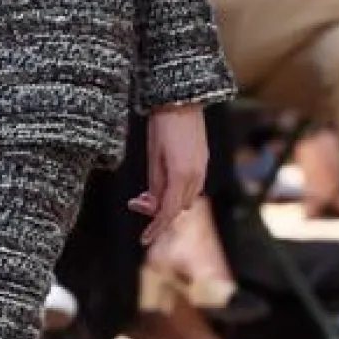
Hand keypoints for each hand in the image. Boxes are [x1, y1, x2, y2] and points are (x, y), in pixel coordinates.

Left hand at [128, 104, 207, 246]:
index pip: (168, 212)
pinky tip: (163, 182)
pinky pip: (191, 187)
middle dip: (157, 212)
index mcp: (181, 176)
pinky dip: (177, 192)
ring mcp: (202, 169)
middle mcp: (196, 176)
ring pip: (185, 199)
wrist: (182, 99)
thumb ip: (155, 183)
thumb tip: (152, 203)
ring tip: (146, 192)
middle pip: (177, 208)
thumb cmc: (162, 126)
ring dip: (167, 202)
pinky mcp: (203, 161)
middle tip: (135, 201)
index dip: (155, 228)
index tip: (143, 239)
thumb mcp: (153, 156)